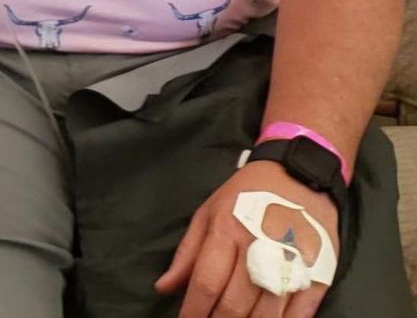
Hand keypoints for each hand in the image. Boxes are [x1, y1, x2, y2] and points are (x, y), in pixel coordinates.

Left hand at [156, 159, 340, 316]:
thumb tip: (164, 287)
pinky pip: (297, 316)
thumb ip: (187, 253)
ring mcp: (290, 265)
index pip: (206, 282)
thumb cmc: (247, 195)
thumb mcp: (209, 212)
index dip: (193, 311)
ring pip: (264, 317)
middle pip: (233, 305)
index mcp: (227, 230)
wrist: (300, 176)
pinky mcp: (316, 277)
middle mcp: (258, 249)